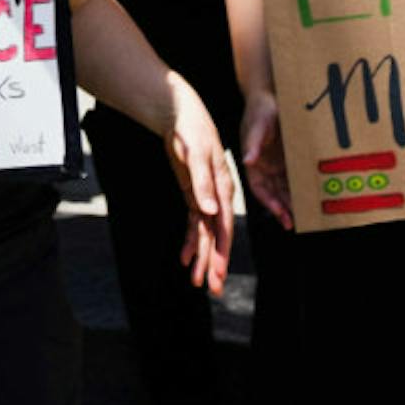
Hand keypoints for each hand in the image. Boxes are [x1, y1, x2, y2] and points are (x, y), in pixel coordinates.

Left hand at [163, 83, 235, 293]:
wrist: (181, 115)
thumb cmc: (191, 130)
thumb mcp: (194, 154)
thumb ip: (202, 183)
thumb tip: (210, 211)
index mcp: (223, 189)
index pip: (223, 227)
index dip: (220, 252)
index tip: (217, 273)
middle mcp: (218, 196)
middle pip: (217, 236)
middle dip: (213, 263)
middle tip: (211, 289)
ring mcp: (206, 196)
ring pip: (204, 233)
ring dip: (200, 257)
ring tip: (196, 281)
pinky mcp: (194, 194)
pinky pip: (193, 223)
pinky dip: (189, 240)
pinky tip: (184, 257)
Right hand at [239, 90, 293, 229]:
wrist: (270, 96)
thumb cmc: (260, 109)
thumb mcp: (258, 125)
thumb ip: (253, 143)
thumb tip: (248, 160)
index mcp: (252, 161)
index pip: (259, 188)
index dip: (269, 203)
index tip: (281, 214)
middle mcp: (264, 166)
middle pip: (273, 193)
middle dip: (283, 208)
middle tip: (295, 222)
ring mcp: (276, 164)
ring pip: (284, 188)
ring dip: (292, 202)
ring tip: (305, 215)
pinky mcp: (288, 159)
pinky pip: (294, 178)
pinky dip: (300, 188)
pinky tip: (311, 196)